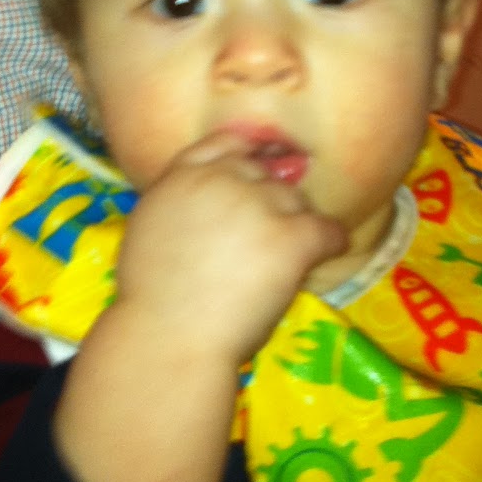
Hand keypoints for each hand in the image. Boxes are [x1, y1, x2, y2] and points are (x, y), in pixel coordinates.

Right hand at [53, 134, 346, 481]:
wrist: (168, 339)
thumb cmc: (152, 299)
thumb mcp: (150, 228)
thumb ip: (182, 201)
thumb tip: (209, 198)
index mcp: (183, 176)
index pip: (226, 142)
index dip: (249, 152)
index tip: (262, 163)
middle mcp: (222, 179)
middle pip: (265, 175)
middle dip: (269, 201)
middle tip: (266, 238)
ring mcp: (258, 206)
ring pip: (295, 201)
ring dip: (294, 223)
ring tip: (287, 257)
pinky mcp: (289, 237)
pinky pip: (326, 229)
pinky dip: (331, 240)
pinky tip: (328, 251)